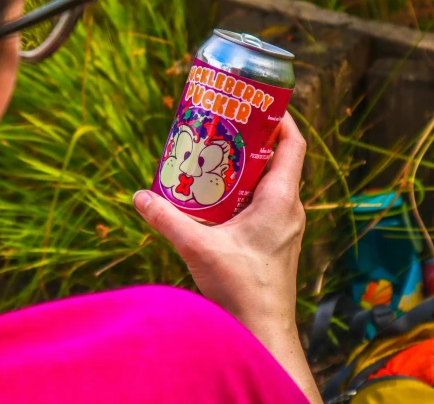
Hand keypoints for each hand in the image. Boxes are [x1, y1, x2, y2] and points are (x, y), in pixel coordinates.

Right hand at [134, 112, 306, 327]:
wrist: (262, 329)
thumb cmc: (242, 288)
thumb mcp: (198, 248)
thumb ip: (167, 220)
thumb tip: (140, 197)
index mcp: (280, 200)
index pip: (293, 144)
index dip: (280, 119)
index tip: (258, 105)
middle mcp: (289, 209)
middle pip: (278, 160)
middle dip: (252, 141)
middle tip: (222, 129)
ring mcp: (285, 226)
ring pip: (270, 183)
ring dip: (246, 168)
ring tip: (214, 159)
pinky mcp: (276, 241)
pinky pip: (264, 204)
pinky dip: (244, 192)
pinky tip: (217, 200)